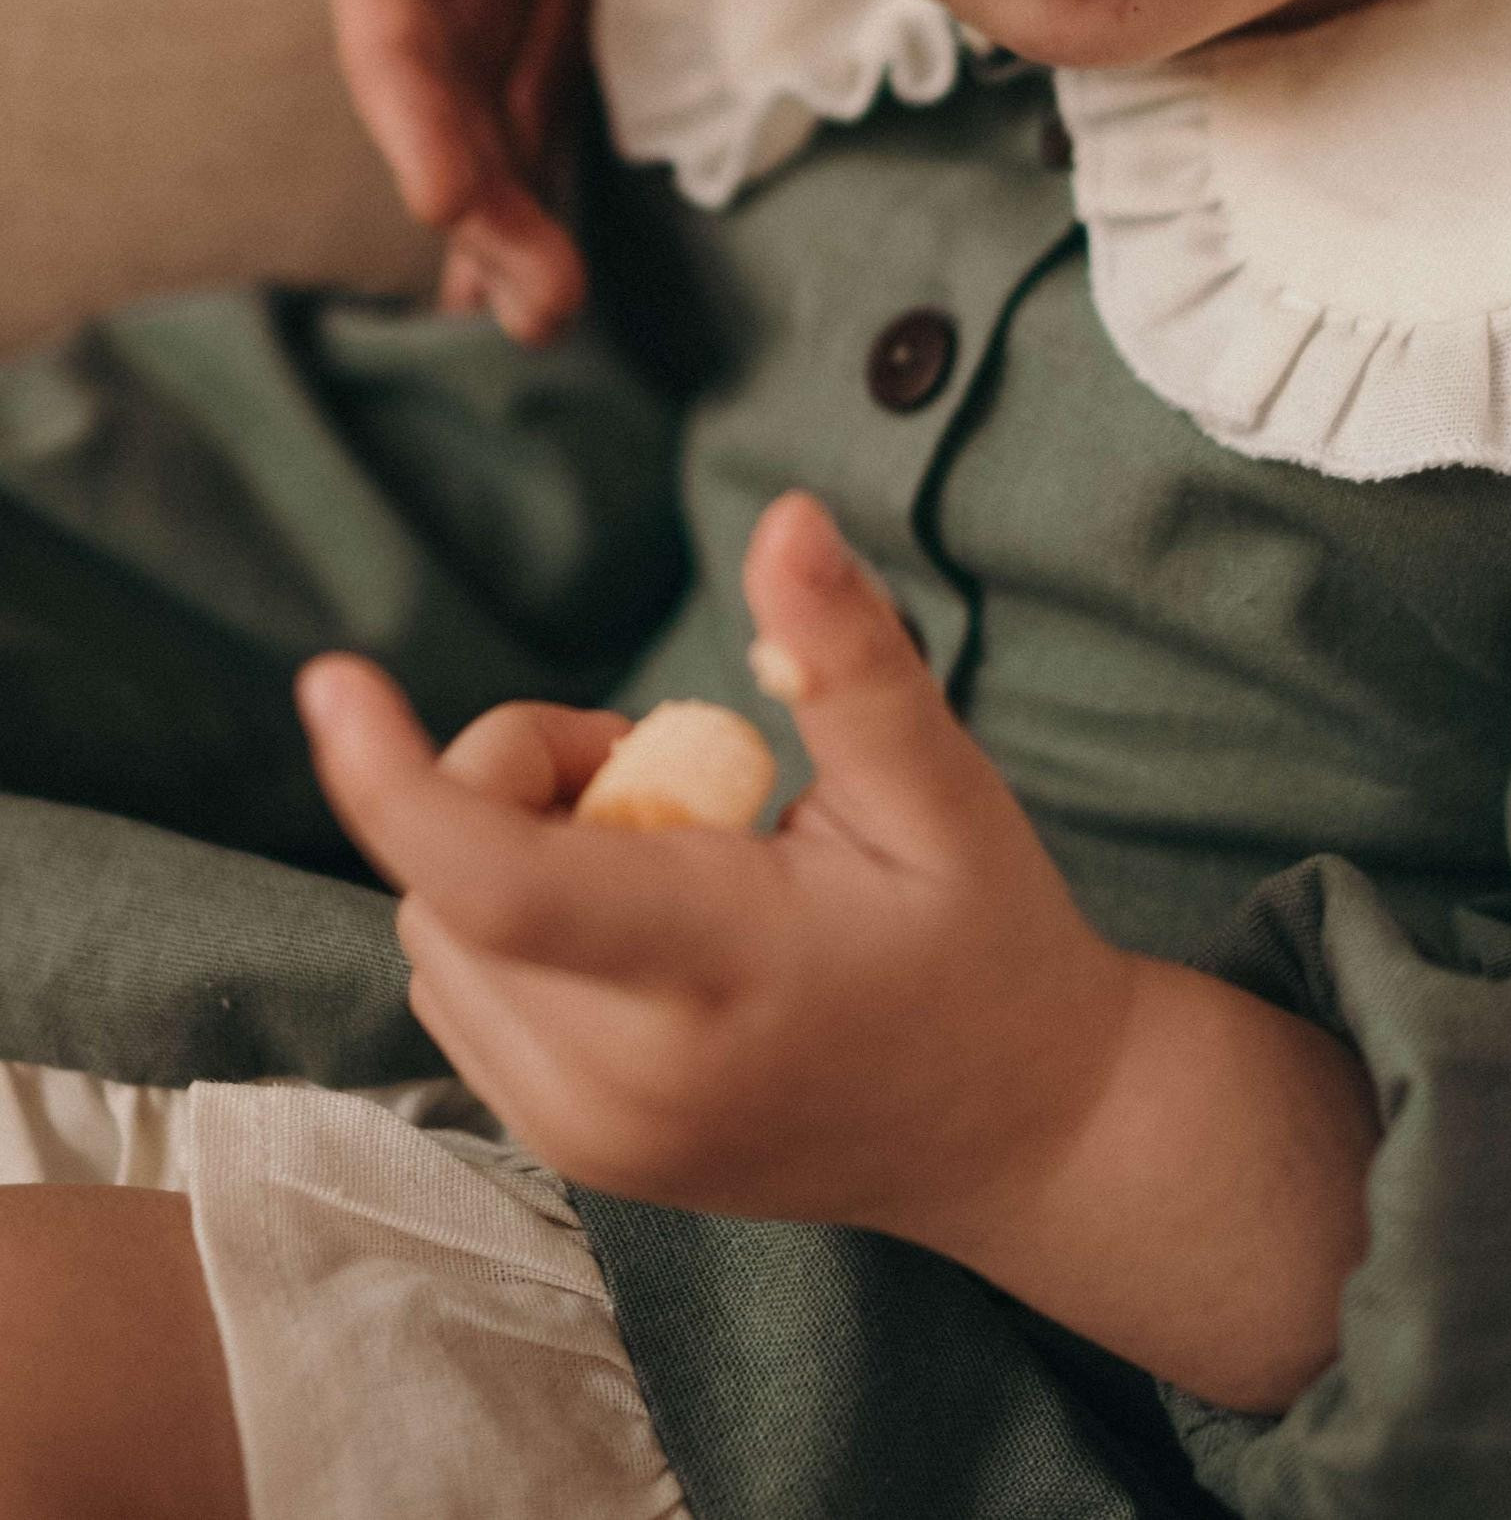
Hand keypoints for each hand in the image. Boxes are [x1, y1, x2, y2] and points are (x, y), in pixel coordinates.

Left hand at [297, 492, 1142, 1245]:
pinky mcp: (571, 1153)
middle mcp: (623, 1081)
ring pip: (435, 940)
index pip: (499, 886)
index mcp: (716, 975)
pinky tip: (636, 912)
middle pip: (449, 886)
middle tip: (669, 768)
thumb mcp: (940, 784)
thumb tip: (786, 517)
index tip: (332, 678)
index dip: (397, 779)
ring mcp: (588, 1137)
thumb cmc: (984, 940)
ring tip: (669, 845)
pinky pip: (461, 996)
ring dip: (505, 853)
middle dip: (520, 779)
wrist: (1017, 1132)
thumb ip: (849, 653)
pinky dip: (507, 922)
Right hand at [315, 0, 650, 343]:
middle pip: (431, 51)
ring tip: (544, 311)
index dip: (402, 88)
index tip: (444, 196)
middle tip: (533, 307)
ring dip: (504, 194)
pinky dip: (546, 146)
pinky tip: (564, 235)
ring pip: (486, 74)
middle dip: (466, 182)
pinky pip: (546, 55)